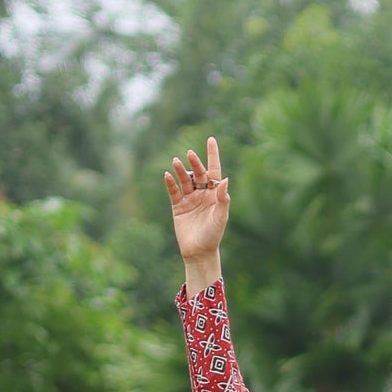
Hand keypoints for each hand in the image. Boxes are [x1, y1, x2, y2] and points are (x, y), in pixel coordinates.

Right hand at [164, 137, 229, 265]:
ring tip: (176, 162)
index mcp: (215, 194)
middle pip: (199, 173)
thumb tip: (225, 180)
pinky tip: (167, 175)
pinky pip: (173, 191)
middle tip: (190, 154)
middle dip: (195, 163)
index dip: (212, 155)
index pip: (214, 171)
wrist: (199, 252)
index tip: (211, 140)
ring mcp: (189, 199)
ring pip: (185, 180)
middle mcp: (202, 194)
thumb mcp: (221, 217)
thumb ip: (223, 199)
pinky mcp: (178, 206)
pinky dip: (170, 183)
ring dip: (181, 171)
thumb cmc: (213, 235)